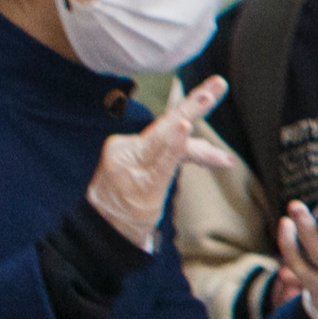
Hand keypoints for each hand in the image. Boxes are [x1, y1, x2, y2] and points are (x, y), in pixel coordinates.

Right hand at [87, 77, 225, 250]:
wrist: (99, 236)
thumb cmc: (127, 205)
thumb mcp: (154, 178)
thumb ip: (176, 159)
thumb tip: (212, 152)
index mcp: (131, 146)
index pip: (169, 130)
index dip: (197, 117)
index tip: (218, 95)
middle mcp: (128, 150)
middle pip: (167, 123)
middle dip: (195, 103)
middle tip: (218, 83)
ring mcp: (131, 164)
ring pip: (166, 137)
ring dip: (189, 115)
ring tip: (208, 96)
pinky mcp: (138, 181)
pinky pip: (161, 161)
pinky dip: (174, 144)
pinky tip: (184, 128)